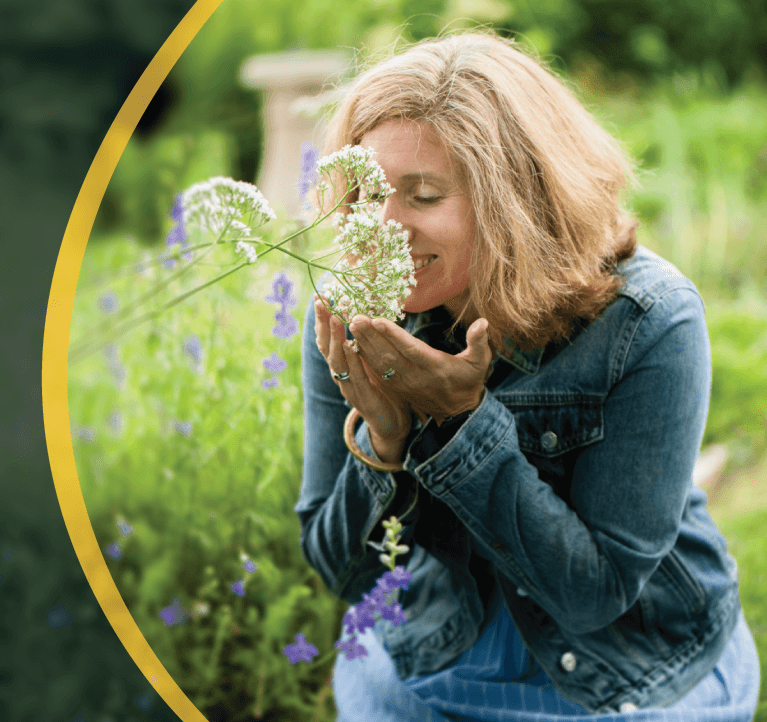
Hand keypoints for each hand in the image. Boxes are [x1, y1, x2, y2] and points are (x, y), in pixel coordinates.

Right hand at [313, 294, 413, 449]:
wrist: (392, 425)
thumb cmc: (383, 390)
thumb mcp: (371, 362)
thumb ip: (364, 344)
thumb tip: (362, 316)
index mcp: (343, 365)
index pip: (328, 338)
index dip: (323, 319)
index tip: (320, 296)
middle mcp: (341, 375)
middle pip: (327, 347)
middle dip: (324, 323)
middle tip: (321, 301)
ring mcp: (350, 388)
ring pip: (337, 362)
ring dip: (335, 339)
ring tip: (335, 318)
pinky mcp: (364, 401)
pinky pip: (356, 378)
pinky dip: (352, 362)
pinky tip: (350, 347)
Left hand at [347, 313, 492, 426]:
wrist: (457, 412)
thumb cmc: (469, 380)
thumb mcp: (480, 363)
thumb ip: (480, 342)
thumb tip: (482, 323)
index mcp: (436, 367)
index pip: (412, 350)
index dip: (394, 336)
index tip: (378, 320)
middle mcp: (416, 376)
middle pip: (390, 355)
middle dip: (371, 336)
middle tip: (356, 317)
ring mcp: (404, 382)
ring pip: (381, 362)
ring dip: (365, 343)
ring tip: (352, 323)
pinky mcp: (396, 386)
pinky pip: (378, 370)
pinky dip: (364, 356)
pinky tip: (353, 341)